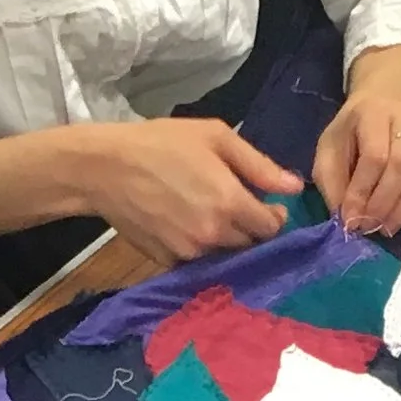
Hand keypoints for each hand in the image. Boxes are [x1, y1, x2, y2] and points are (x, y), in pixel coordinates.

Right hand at [77, 119, 299, 269]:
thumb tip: (294, 187)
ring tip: (209, 213)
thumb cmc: (162, 143)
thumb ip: (259, 165)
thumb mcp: (216, 137)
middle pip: (250, 245)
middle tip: (235, 204)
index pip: (270, 227)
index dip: (274, 217)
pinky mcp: (169, 263)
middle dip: (250, 228)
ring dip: (226, 240)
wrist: (106, 169)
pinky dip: (201, 249)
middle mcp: (213, 235)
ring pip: (225, 256)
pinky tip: (187, 225)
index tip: (267, 204)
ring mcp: (190, 254)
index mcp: (230, 202)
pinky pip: (198, 262)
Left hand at [312, 93, 400, 237]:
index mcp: (375, 112)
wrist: (379, 110)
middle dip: (383, 204)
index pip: (375, 156)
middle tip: (368, 226)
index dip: (362, 193)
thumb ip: (332, 184)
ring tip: (385, 227)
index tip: (350, 218)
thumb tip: (348, 220)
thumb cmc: (349, 137)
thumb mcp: (327, 153)